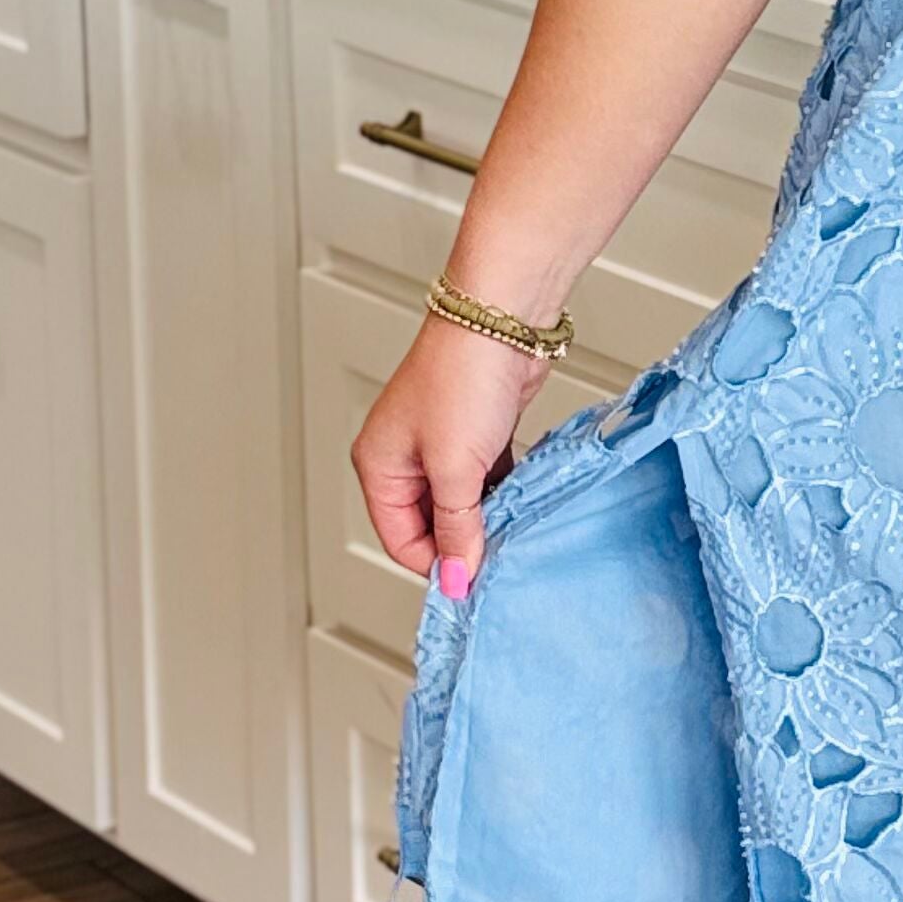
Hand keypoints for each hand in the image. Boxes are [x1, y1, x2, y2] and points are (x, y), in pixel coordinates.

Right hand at [351, 315, 545, 593]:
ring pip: (462, 503)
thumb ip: (456, 528)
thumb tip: (457, 578)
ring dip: (487, 516)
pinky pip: (486, 480)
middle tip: (501, 553)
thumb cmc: (463, 377)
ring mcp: (440, 444)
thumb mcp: (455, 468)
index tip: (476, 582)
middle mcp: (403, 457)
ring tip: (514, 524)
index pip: (401, 540)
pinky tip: (523, 498)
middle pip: (431, 524)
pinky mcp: (476, 433)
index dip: (438, 564)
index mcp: (379, 466)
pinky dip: (503, 492)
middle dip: (465, 541)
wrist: (502, 319)